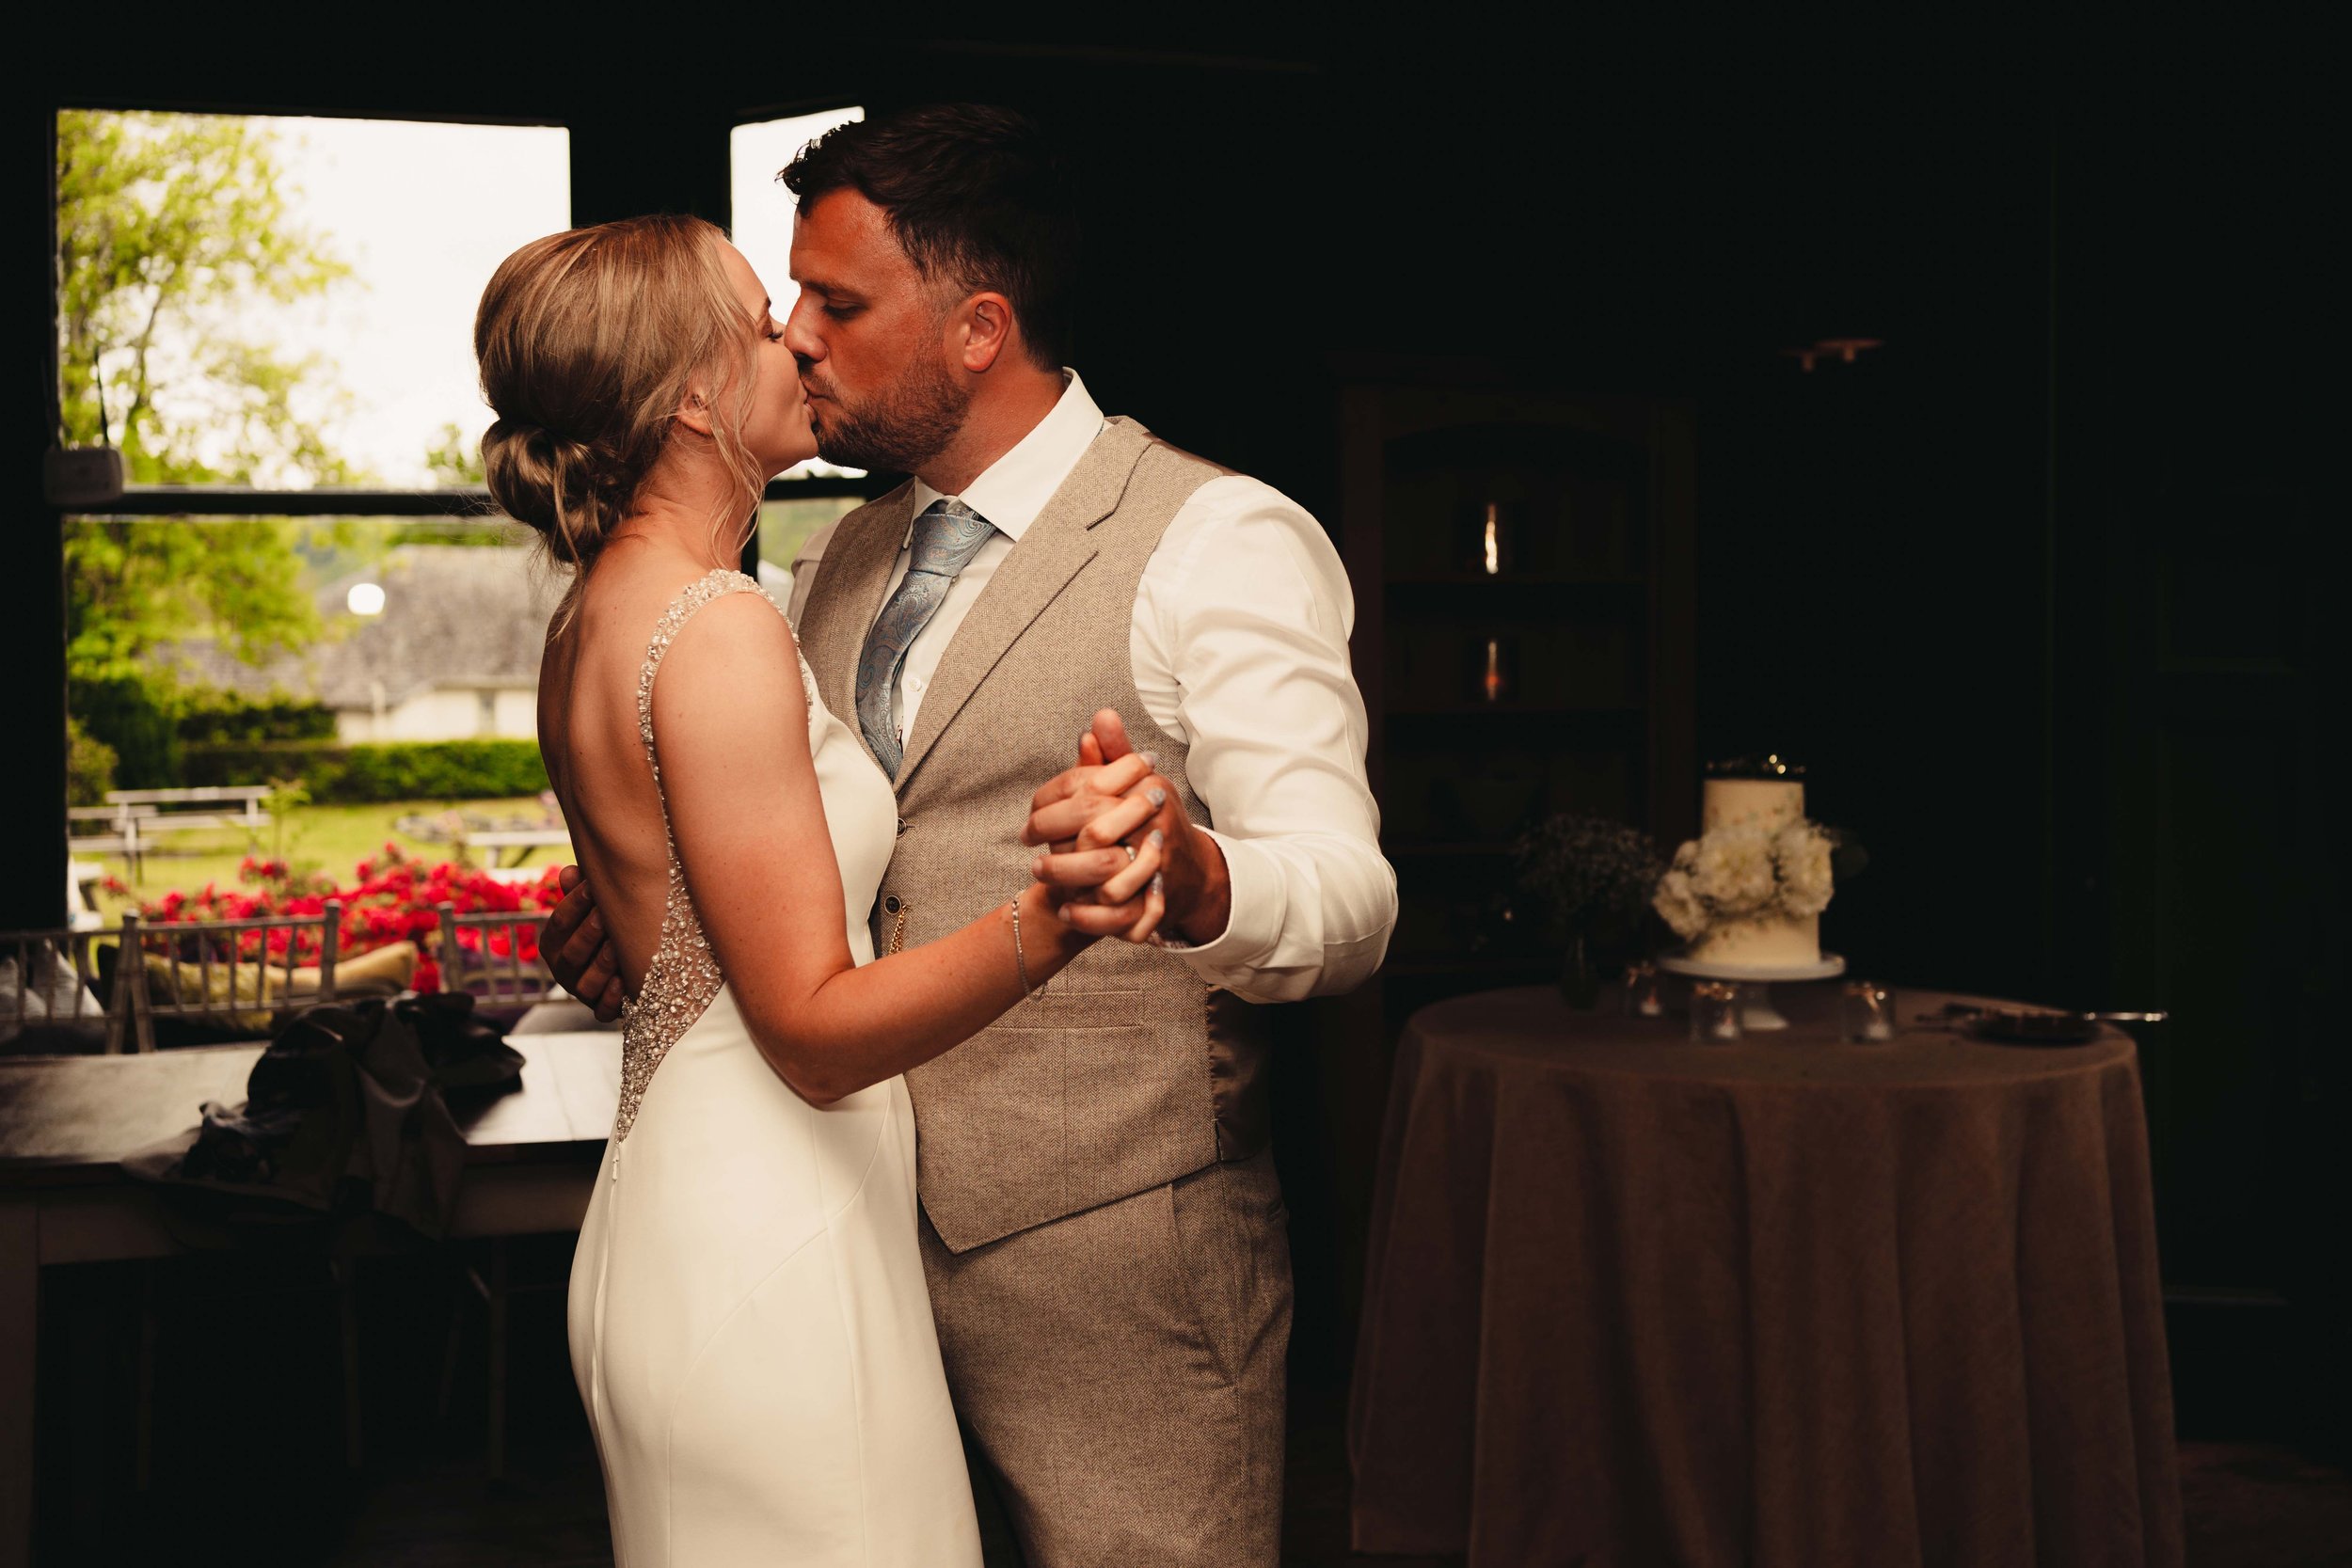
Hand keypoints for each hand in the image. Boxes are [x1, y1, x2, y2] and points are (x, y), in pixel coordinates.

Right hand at [544, 865, 625, 1021]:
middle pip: (571, 954)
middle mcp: (564, 970)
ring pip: (585, 985)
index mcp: (555, 943)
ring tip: (616, 947)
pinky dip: (611, 1000)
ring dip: (601, 966)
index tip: (592, 886)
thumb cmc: (605, 927)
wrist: (627, 964)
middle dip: (588, 934)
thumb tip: (570, 871)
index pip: (559, 923)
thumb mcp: (592, 908)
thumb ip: (580, 892)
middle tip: (606, 915)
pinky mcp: (602, 1010)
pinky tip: (622, 983)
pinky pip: (602, 1011)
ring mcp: (583, 992)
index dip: (573, 905)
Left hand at [1025, 710, 1229, 943]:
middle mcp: (1154, 828)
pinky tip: (1064, 908)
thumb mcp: (1139, 781)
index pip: (1089, 795)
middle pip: (1092, 833)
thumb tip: (1100, 716)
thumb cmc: (1156, 821)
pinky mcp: (1153, 902)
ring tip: (1039, 873)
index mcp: (1148, 793)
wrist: (1192, 873)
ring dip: (1064, 876)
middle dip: (1052, 840)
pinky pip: (1114, 912)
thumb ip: (1117, 753)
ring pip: (1102, 874)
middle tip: (1027, 842)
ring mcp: (1156, 867)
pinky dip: (1086, 914)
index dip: (1051, 805)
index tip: (1030, 816)